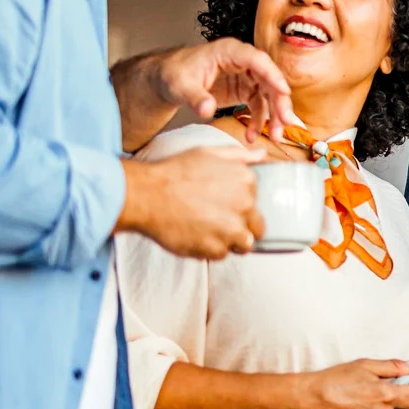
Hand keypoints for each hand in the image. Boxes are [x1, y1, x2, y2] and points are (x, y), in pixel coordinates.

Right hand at [117, 146, 263, 258]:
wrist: (147, 195)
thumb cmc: (175, 172)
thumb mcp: (208, 153)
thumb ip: (238, 156)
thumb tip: (261, 154)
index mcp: (246, 181)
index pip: (257, 203)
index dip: (241, 207)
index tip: (224, 206)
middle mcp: (245, 205)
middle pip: (256, 227)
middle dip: (240, 228)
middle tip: (216, 223)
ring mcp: (232, 229)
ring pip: (243, 244)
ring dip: (228, 241)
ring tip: (205, 231)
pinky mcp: (216, 248)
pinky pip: (221, 255)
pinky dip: (209, 249)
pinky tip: (194, 236)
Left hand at [153, 40, 299, 140]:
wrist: (169, 80)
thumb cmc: (174, 74)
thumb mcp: (180, 86)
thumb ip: (195, 98)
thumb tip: (206, 110)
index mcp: (229, 51)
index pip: (257, 60)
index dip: (273, 75)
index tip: (284, 92)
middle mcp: (243, 62)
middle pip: (269, 79)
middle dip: (280, 102)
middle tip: (285, 122)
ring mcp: (246, 77)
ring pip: (269, 95)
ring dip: (274, 116)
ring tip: (276, 135)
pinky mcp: (245, 90)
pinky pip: (258, 106)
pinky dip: (258, 122)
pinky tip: (252, 136)